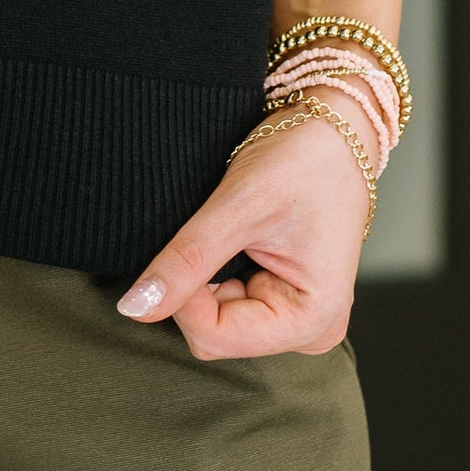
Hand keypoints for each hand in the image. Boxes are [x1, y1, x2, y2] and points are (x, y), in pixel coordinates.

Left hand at [114, 106, 373, 356]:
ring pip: (215, 317)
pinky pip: (227, 301)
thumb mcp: (239, 207)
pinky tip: (231, 239)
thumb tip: (135, 307)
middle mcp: (308, 330)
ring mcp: (295, 316)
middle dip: (196, 288)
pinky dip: (215, 271)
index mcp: (311, 321)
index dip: (182, 297)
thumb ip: (187, 260)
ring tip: (229, 231)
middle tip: (212, 230)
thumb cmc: (305, 163)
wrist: (333, 133)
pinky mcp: (281, 299)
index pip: (215, 337)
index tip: (182, 245)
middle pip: (214, 332)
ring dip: (205, 278)